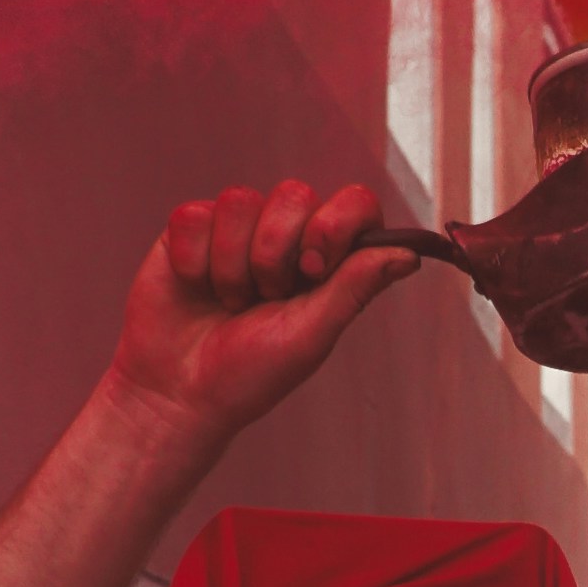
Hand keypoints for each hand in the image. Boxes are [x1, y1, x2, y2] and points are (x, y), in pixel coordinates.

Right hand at [107, 181, 417, 449]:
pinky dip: (194, 260)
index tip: (313, 268)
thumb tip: (410, 254)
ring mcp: (237, 229)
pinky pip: (195, 214)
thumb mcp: (311, 336)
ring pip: (241, 199)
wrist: (177, 392)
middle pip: (295, 193)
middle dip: (274, 252)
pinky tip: (196, 287)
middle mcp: (286, 236)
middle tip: (265, 296)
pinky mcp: (190, 230)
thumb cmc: (249, 374)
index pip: (354, 204)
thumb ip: (355, 287)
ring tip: (229, 300)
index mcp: (328, 260)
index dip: (335, 225)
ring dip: (231, 262)